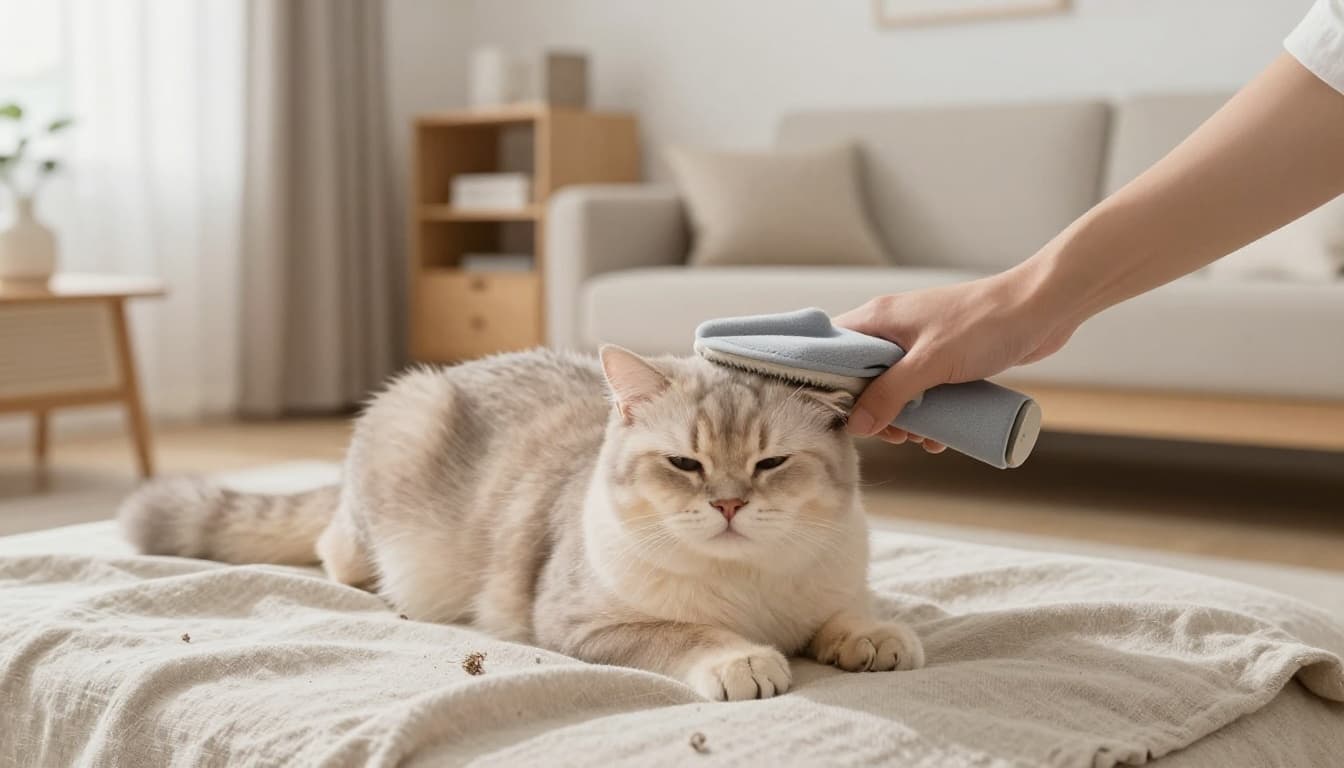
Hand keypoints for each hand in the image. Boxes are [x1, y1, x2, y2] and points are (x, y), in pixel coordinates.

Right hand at [834, 270, 1074, 442]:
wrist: (1043, 309)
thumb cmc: (985, 325)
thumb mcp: (931, 364)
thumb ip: (890, 394)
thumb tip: (856, 425)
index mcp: (878, 318)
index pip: (832, 350)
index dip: (830, 385)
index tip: (841, 417)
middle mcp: (893, 329)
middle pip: (863, 378)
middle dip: (876, 413)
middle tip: (897, 435)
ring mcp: (920, 344)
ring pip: (895, 390)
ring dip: (905, 419)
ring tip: (925, 439)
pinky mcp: (945, 358)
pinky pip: (923, 391)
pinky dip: (928, 414)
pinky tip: (942, 435)